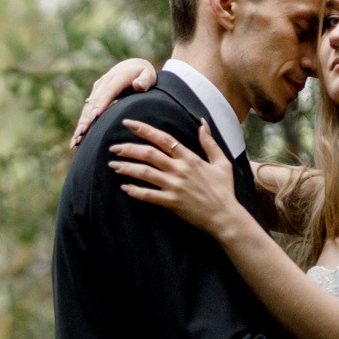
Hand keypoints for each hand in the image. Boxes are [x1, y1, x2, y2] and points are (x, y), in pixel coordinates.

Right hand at [71, 58, 156, 147]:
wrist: (130, 67)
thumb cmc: (143, 74)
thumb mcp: (148, 75)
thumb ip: (145, 80)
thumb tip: (138, 85)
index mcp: (118, 77)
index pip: (108, 91)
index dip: (101, 103)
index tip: (95, 116)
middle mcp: (104, 82)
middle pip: (94, 102)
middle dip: (87, 118)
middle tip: (83, 132)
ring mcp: (97, 89)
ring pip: (88, 108)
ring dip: (81, 123)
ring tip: (77, 139)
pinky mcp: (94, 95)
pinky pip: (87, 110)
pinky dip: (81, 123)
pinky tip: (77, 138)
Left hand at [106, 119, 246, 239]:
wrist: (225, 216)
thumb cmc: (224, 189)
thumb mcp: (222, 162)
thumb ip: (210, 142)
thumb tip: (202, 122)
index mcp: (190, 158)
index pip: (163, 139)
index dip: (144, 130)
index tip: (127, 124)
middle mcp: (180, 169)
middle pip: (149, 154)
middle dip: (128, 148)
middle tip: (113, 147)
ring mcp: (174, 186)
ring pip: (145, 173)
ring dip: (127, 168)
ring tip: (113, 165)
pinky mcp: (171, 202)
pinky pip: (148, 195)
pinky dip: (135, 191)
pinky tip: (124, 187)